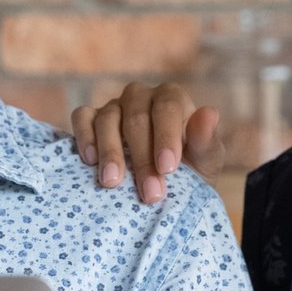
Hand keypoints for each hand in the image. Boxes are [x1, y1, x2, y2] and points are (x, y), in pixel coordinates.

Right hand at [70, 82, 222, 203]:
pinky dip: (84, 136)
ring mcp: (114, 107)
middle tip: (149, 193)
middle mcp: (142, 97)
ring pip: (107, 117)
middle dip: (142, 158)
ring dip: (110, 152)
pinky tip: (90, 160)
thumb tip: (209, 114)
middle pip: (136, 117)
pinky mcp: (91, 119)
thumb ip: (206, 139)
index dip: (166, 136)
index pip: (167, 107)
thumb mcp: (205, 161)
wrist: (162, 190)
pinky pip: (81, 118)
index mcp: (172, 99)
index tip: (167, 168)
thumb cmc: (189, 171)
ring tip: (113, 182)